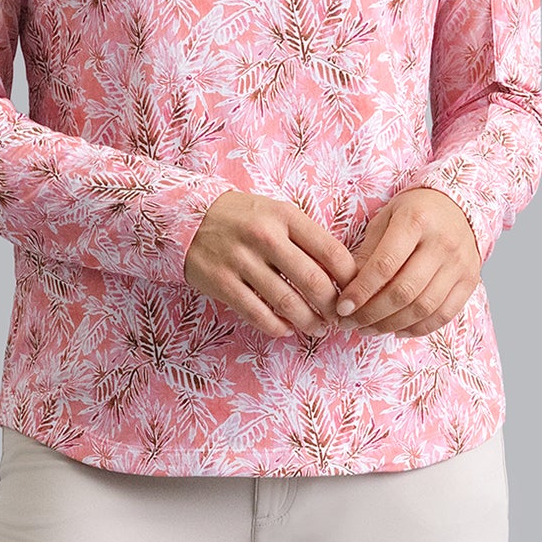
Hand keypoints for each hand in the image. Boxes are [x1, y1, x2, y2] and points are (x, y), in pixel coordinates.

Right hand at [184, 190, 360, 338]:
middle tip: (339, 318)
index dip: (350, 278)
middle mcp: (264, 237)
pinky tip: (286, 328)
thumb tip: (342, 274)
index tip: (354, 292)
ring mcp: (241, 261)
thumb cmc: (244, 218)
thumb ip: (306, 237)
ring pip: (287, 303)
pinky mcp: (221, 283)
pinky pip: (258, 314)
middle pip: (313, 281)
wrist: (187, 218)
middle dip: (332, 307)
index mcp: (285, 216)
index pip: (331, 251)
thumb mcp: (277, 213)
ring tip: (318, 328)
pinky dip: (277, 327)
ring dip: (309, 322)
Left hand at [332, 188, 480, 336]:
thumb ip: (369, 252)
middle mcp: (442, 243)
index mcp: (416, 221)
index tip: (342, 307)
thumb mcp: (385, 218)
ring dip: (391, 325)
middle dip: (372, 314)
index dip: (361, 291)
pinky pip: (444, 314)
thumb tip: (349, 290)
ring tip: (369, 329)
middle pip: (404, 291)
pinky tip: (397, 329)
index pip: (385, 265)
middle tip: (351, 323)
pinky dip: (418, 328)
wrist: (457, 206)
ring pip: (423, 307)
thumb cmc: (414, 212)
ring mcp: (460, 264)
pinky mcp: (470, 280)